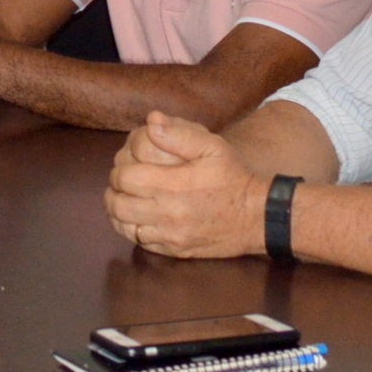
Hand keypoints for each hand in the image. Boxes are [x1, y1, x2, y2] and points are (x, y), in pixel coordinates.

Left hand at [105, 112, 269, 258]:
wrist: (257, 216)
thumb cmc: (233, 177)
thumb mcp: (213, 147)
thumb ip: (180, 134)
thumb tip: (151, 121)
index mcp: (173, 185)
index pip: (125, 177)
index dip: (120, 169)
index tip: (127, 165)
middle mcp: (168, 213)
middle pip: (118, 203)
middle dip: (114, 189)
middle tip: (121, 182)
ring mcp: (170, 235)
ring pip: (124, 226)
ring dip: (118, 211)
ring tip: (124, 198)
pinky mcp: (175, 250)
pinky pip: (140, 242)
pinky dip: (132, 229)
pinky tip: (137, 217)